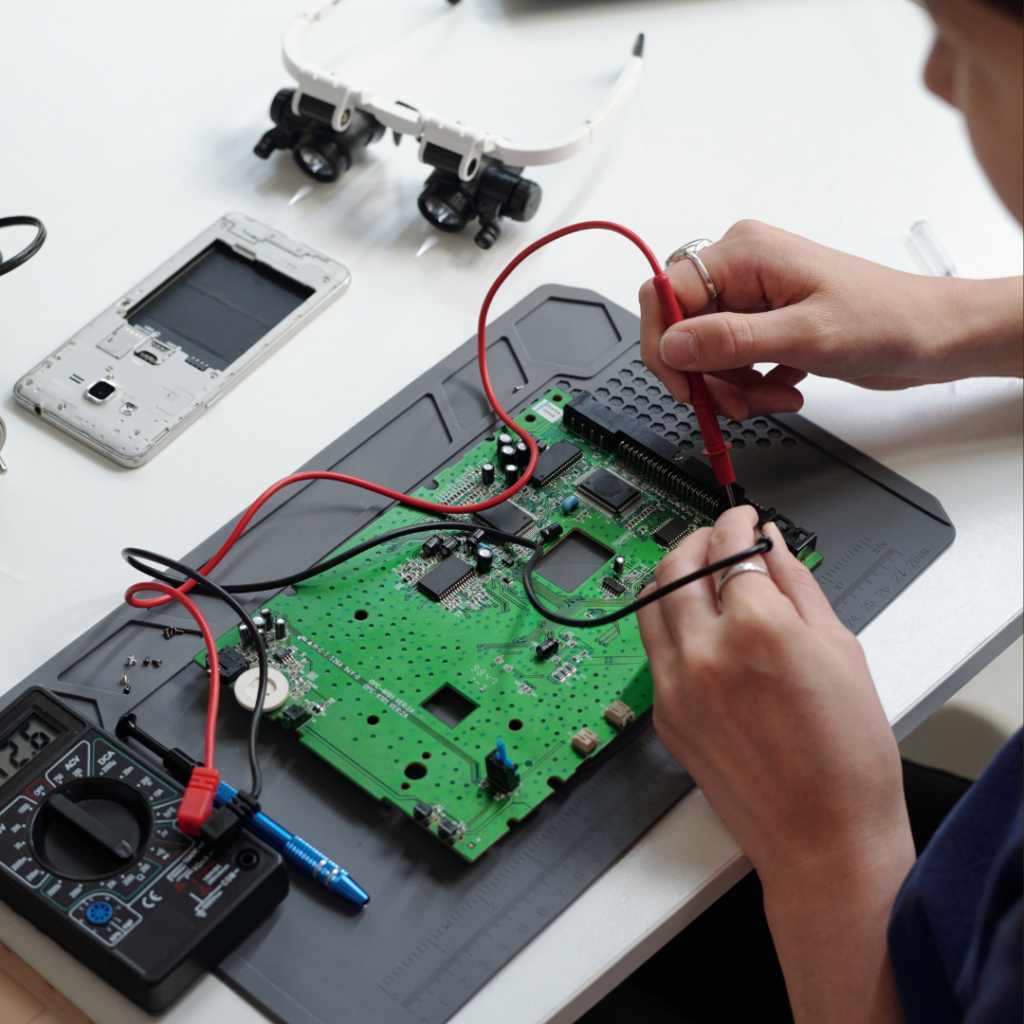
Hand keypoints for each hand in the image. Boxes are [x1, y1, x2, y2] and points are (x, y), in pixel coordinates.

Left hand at [637, 506, 915, 1021]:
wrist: (822, 838)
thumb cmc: (847, 758)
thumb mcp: (841, 650)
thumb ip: (798, 585)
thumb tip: (772, 544)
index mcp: (757, 628)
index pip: (729, 545)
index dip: (738, 521)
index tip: (745, 517)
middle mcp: (705, 652)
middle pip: (678, 564)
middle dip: (698, 539)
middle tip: (720, 539)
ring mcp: (675, 685)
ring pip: (651, 601)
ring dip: (673, 573)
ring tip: (701, 572)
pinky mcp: (663, 714)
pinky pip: (652, 647)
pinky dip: (668, 620)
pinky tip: (695, 623)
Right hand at [638, 220, 1023, 421]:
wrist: (931, 337)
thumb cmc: (886, 320)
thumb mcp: (805, 336)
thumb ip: (731, 340)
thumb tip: (673, 345)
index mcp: (744, 253)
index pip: (666, 293)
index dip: (666, 343)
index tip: (684, 382)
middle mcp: (741, 271)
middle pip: (683, 330)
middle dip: (705, 375)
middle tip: (734, 402)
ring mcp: (752, 298)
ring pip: (704, 353)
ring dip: (732, 387)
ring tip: (771, 398)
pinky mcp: (764, 324)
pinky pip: (729, 362)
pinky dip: (748, 387)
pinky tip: (782, 390)